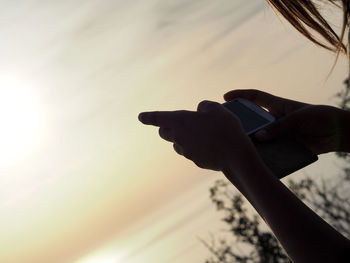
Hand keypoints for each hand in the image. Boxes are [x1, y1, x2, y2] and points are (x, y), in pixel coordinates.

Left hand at [138, 100, 256, 170]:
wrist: (236, 155)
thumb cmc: (225, 128)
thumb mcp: (216, 108)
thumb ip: (204, 106)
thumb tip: (199, 112)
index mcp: (180, 121)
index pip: (157, 118)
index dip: (148, 116)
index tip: (141, 117)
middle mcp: (179, 137)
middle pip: (164, 133)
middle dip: (167, 128)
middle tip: (179, 124)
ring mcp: (186, 151)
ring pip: (177, 144)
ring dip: (183, 138)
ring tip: (201, 134)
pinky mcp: (196, 161)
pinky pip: (192, 153)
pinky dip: (196, 148)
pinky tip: (211, 145)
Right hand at [224, 89, 342, 154]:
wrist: (338, 133)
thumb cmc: (319, 118)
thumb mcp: (298, 118)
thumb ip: (278, 127)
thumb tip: (259, 137)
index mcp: (277, 106)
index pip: (254, 97)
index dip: (240, 95)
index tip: (225, 97)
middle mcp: (274, 119)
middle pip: (252, 120)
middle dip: (239, 123)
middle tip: (226, 128)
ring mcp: (278, 134)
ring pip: (259, 137)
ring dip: (251, 142)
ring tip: (238, 147)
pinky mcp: (283, 146)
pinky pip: (270, 151)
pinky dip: (263, 156)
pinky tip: (256, 161)